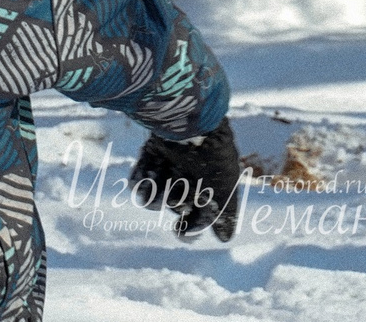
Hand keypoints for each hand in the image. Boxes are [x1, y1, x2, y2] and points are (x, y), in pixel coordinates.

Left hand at [131, 122, 242, 241]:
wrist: (193, 125)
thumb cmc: (213, 161)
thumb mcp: (225, 192)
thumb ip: (224, 217)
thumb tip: (226, 240)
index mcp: (210, 185)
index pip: (198, 215)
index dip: (190, 227)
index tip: (181, 232)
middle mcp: (190, 175)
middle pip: (176, 206)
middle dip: (175, 204)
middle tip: (177, 202)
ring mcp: (170, 164)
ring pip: (155, 196)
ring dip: (157, 196)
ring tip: (161, 186)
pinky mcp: (152, 153)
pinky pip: (138, 180)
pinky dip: (141, 182)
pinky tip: (146, 178)